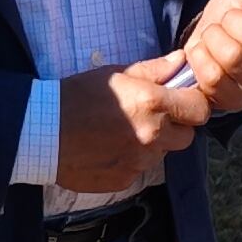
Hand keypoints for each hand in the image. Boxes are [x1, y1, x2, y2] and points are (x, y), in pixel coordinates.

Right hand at [53, 56, 207, 193]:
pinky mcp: (125, 180)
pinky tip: (108, 149)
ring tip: (121, 133)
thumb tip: (181, 61)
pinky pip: (139, 169)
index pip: (200, 110)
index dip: (192, 104)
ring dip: (151, 145)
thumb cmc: (76, 95)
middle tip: (151, 118)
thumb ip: (153, 70)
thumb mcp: (115, 74)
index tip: (181, 101)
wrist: (41, 131)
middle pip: (187, 137)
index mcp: (152, 103)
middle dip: (175, 127)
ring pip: (161, 154)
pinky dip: (131, 160)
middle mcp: (152, 136)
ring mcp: (139, 161)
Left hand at [175, 0, 241, 116]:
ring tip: (213, 34)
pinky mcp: (236, 102)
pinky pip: (213, 77)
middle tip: (227, 19)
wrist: (208, 40)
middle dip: (232, 20)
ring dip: (214, 37)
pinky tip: (202, 52)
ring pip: (232, 57)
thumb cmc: (233, 17)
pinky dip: (200, 57)